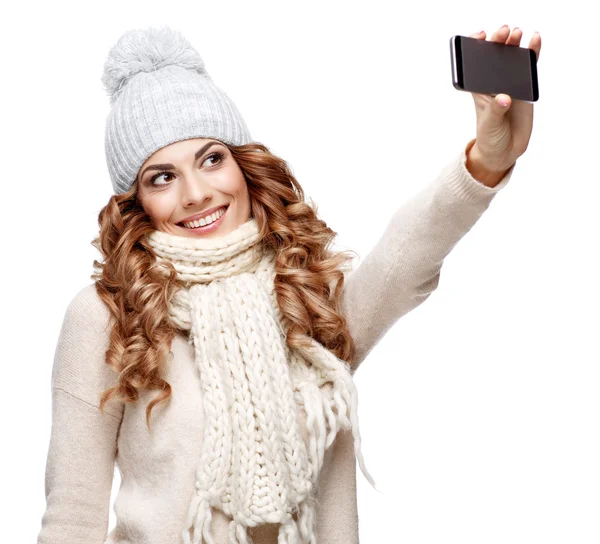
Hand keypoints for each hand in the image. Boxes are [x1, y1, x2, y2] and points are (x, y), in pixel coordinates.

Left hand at [467, 26, 541, 184]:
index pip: (474, 65)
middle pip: (494, 57)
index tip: (480, 37)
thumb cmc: (489, 137)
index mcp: (478, 90)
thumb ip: (496, 111)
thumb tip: (504, 98)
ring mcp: (509, 84)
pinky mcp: (525, 88)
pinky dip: (532, 54)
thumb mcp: (489, 125)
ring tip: (517, 32)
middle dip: (498, 41)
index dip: (476, 48)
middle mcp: (493, 84)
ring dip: (513, 44)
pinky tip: (535, 40)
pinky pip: (528, 67)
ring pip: (511, 59)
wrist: (504, 151)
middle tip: (504, 32)